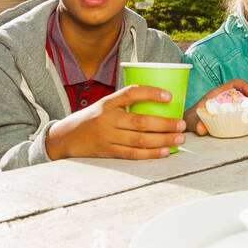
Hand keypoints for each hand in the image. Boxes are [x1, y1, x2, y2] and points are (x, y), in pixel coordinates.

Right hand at [45, 84, 185, 160]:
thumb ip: (125, 104)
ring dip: (162, 140)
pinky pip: (133, 154)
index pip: (130, 93)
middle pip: (140, 121)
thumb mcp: (104, 106)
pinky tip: (164, 151)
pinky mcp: (108, 152)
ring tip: (179, 138)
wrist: (65, 138)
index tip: (169, 96)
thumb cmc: (91, 119)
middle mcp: (107, 119)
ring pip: (139, 139)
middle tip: (181, 124)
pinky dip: (150, 153)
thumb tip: (158, 103)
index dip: (150, 93)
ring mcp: (107, 137)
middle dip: (164, 123)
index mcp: (107, 103)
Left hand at [187, 79, 247, 135]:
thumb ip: (195, 122)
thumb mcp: (192, 119)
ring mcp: (237, 108)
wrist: (194, 125)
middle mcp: (232, 99)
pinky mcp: (240, 118)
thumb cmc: (193, 118)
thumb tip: (201, 128)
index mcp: (221, 93)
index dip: (247, 86)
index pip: (237, 83)